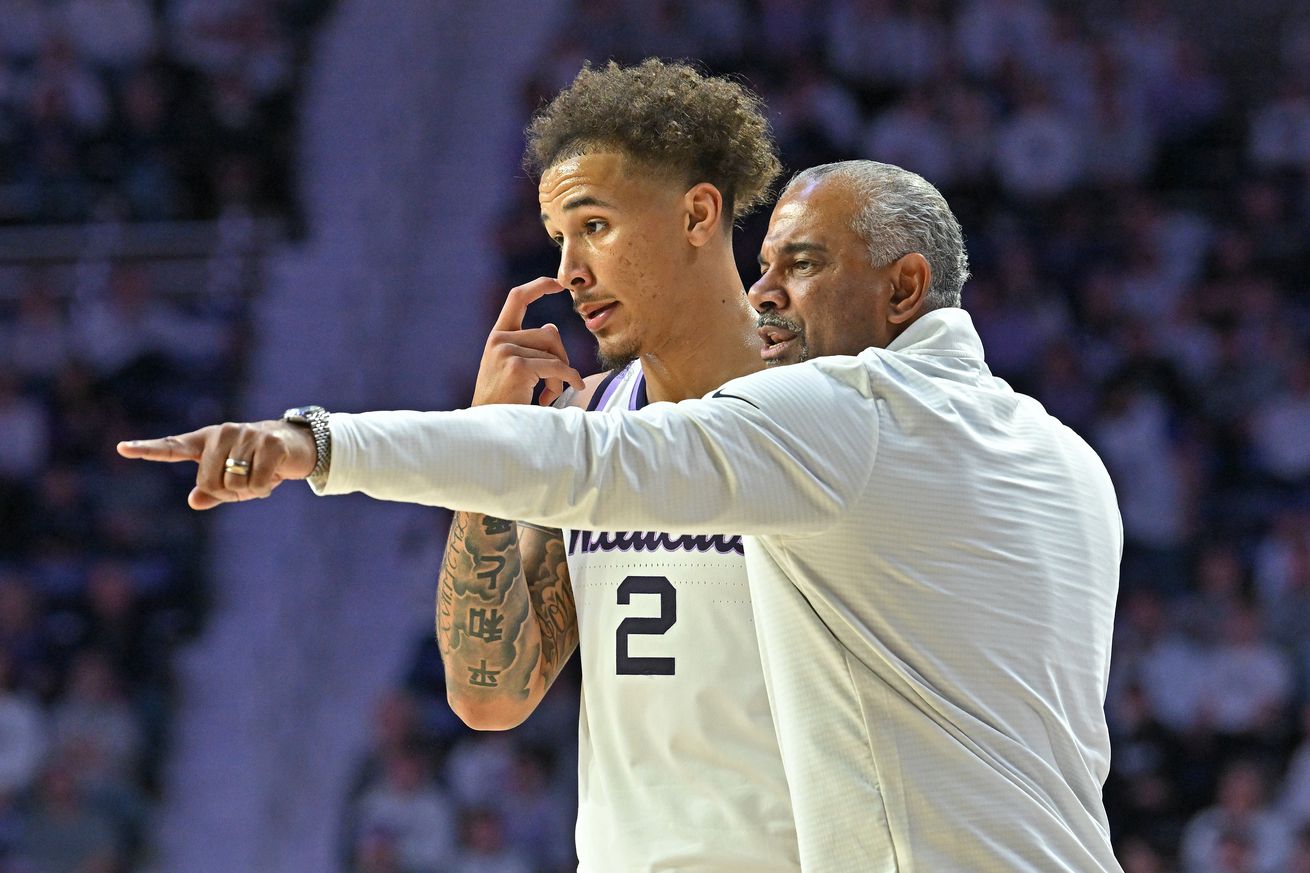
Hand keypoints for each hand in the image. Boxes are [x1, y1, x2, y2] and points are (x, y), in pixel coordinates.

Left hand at [116, 420, 316, 509]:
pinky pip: (257, 483)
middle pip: (208, 482)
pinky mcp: (268, 443)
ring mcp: (246, 435)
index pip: (172, 447)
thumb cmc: (258, 464)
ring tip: (261, 477)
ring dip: (249, 492)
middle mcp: (222, 434)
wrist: (297, 445)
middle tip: (246, 485)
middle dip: (228, 494)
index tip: (122, 448)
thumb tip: (194, 501)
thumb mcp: (233, 481)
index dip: (147, 450)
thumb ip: (211, 492)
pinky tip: (274, 478)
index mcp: (206, 441)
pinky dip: (264, 489)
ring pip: (233, 484)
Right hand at [473, 277, 583, 407]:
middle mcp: (499, 339)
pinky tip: (567, 390)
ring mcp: (506, 351)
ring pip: (555, 351)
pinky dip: (569, 379)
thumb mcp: (512, 368)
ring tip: (550, 394)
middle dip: (561, 358)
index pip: (517, 298)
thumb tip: (551, 329)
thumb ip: (529, 347)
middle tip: (556, 383)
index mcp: (497, 336)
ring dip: (561, 374)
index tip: (559, 284)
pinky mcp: (517, 366)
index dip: (539, 286)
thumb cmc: (505, 403)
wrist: (487, 428)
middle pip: (549, 333)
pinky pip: (557, 367)